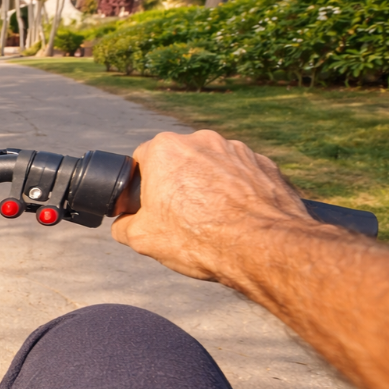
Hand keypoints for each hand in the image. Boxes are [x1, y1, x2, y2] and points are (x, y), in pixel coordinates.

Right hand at [110, 131, 311, 281]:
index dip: (142, 185)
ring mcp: (238, 150)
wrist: (262, 248)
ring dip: (209, 187)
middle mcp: (201, 140)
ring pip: (213, 167)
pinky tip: (238, 218)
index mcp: (165, 149)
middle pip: (179, 161)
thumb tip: (123, 223)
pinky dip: (238, 193)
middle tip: (181, 217)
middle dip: (177, 184)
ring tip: (213, 221)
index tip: (149, 206)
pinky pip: (242, 176)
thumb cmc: (199, 238)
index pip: (141, 160)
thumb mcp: (142, 239)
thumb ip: (123, 225)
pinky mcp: (265, 164)